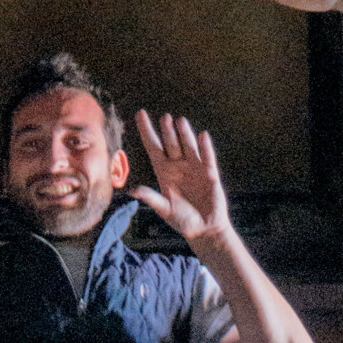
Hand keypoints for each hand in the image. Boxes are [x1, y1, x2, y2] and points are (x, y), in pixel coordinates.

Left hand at [131, 110, 231, 244]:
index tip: (140, 113)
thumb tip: (132, 191)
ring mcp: (194, 167)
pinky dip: (205, 147)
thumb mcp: (164, 209)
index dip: (146, 130)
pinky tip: (203, 135)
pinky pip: (207, 157)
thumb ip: (151, 198)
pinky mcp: (210, 173)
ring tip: (180, 121)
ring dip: (184, 134)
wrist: (204, 229)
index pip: (152, 146)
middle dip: (167, 131)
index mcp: (163, 172)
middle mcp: (178, 165)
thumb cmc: (181, 220)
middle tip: (164, 118)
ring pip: (188, 146)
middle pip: (171, 144)